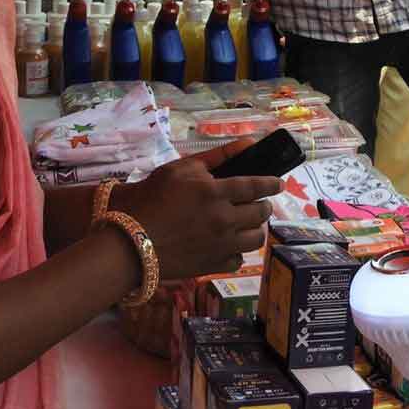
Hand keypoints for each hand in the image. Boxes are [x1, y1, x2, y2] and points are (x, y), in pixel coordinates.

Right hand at [108, 139, 279, 275]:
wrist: (129, 238)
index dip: (272, 183)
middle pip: (261, 213)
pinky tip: (228, 244)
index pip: (258, 186)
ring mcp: (220, 245)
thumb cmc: (153, 197)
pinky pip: (239, 260)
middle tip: (257, 203)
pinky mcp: (213, 265)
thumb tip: (249, 143)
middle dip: (263, 205)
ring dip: (255, 229)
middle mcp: (224, 219)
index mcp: (217, 192)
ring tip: (246, 224)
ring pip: (256, 239)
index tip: (279, 183)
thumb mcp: (182, 168)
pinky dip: (237, 252)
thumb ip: (218, 155)